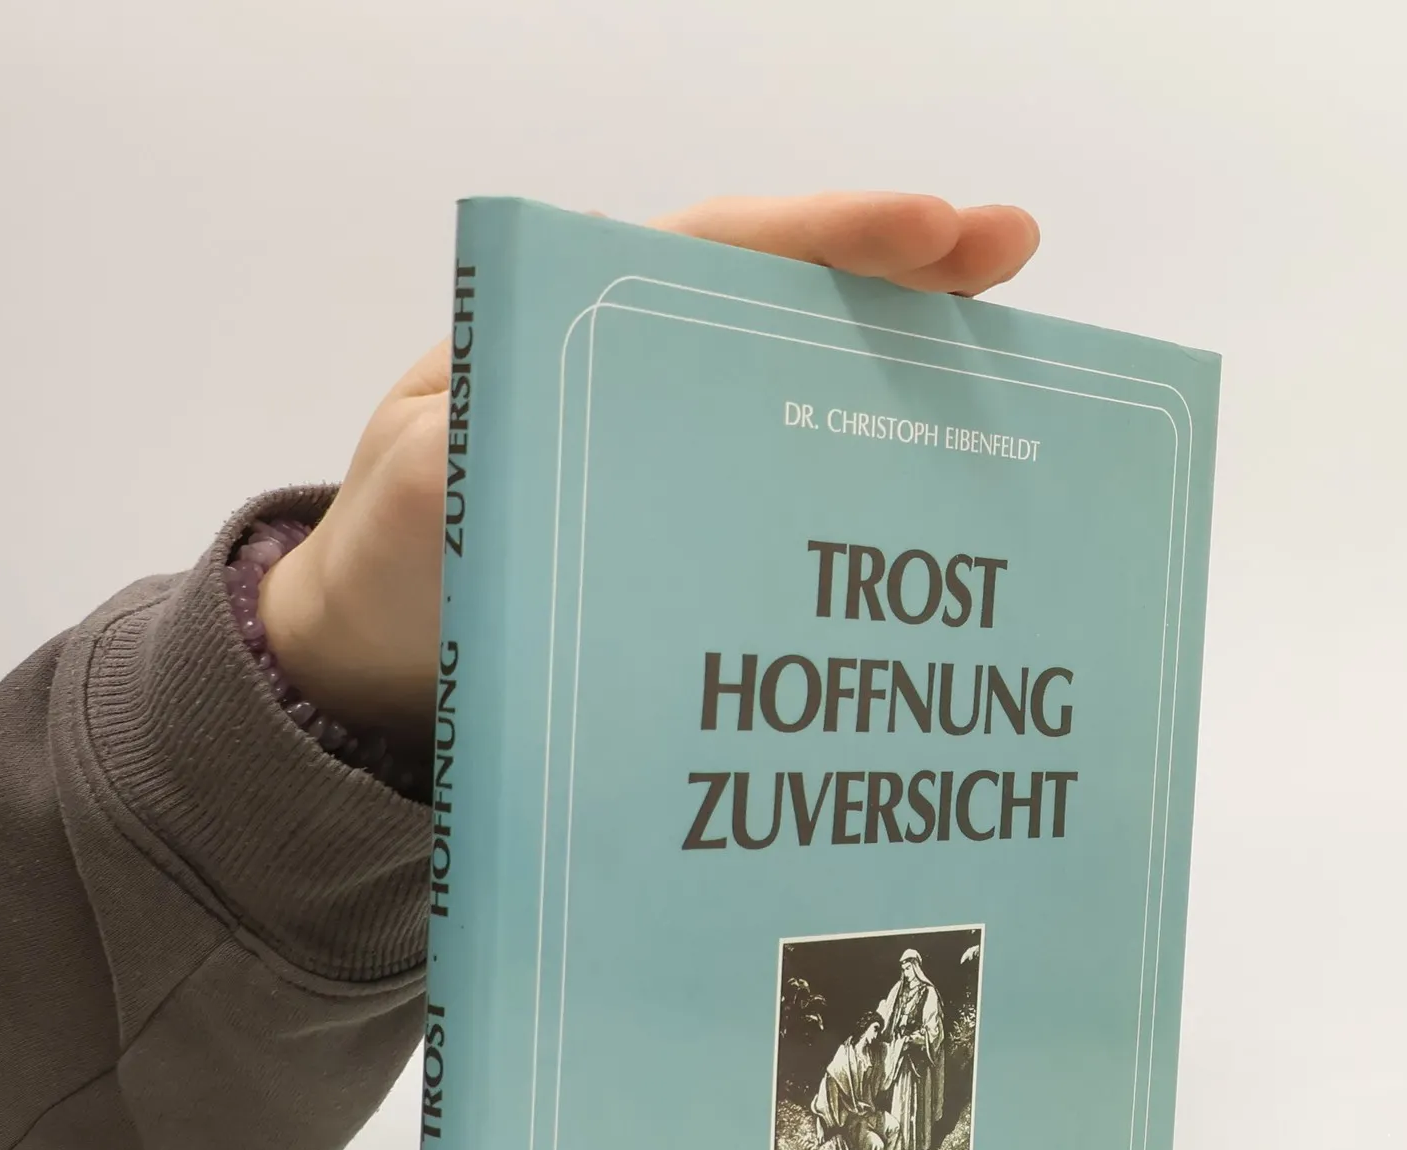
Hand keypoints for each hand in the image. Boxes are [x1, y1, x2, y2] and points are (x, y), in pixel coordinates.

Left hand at [259, 193, 1039, 748]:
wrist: (386, 665)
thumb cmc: (395, 567)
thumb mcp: (413, 506)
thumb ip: (457, 467)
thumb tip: (518, 447)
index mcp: (580, 337)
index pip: (718, 256)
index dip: (829, 237)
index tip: (936, 226)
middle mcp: (650, 382)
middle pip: (790, 303)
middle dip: (903, 275)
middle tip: (1014, 249)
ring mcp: (686, 457)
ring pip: (812, 390)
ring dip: (909, 373)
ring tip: (1020, 370)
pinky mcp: (704, 535)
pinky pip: (802, 489)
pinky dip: (875, 482)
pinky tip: (948, 505)